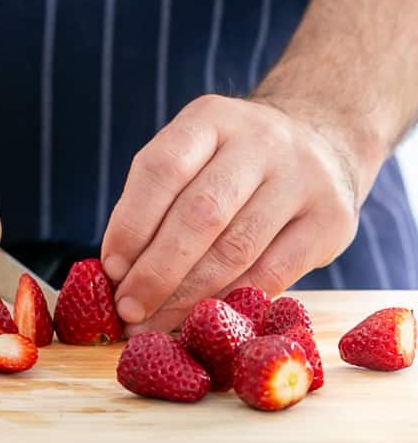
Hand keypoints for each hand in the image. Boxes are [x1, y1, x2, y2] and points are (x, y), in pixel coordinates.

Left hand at [101, 94, 363, 333]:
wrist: (323, 144)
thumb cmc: (232, 164)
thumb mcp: (194, 156)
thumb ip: (156, 202)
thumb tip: (116, 274)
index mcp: (210, 119)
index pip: (162, 169)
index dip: (131, 224)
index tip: (110, 269)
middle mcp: (259, 142)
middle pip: (200, 213)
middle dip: (157, 270)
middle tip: (128, 308)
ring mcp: (301, 178)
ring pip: (236, 249)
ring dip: (188, 295)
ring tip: (154, 322)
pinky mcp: (330, 220)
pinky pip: (273, 273)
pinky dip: (230, 301)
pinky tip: (201, 318)